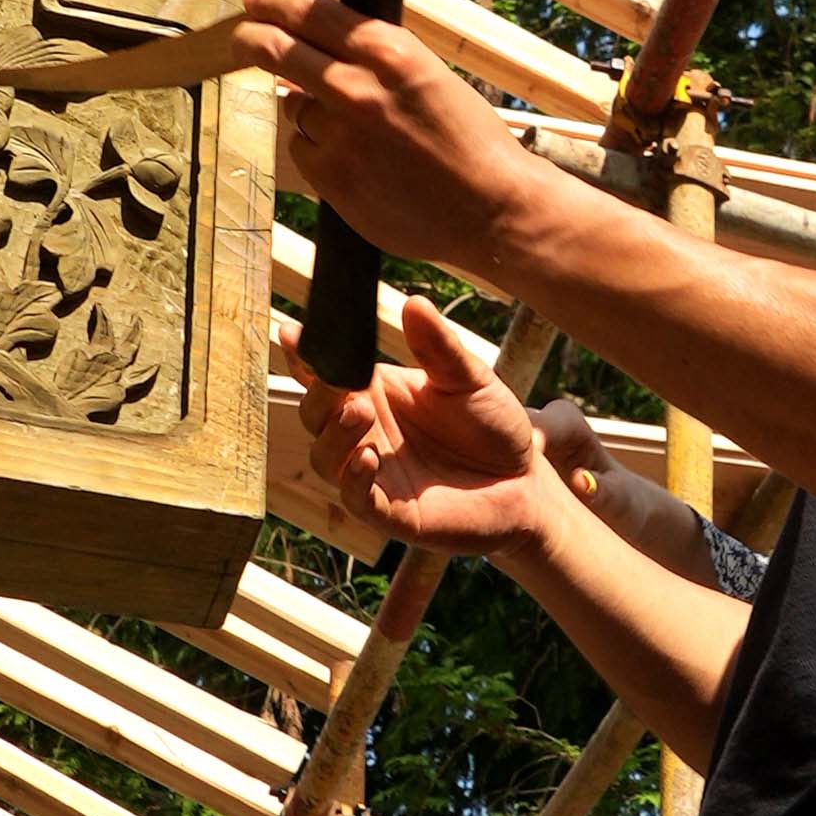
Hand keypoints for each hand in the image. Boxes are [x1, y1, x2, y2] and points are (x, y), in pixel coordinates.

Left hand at [240, 0, 552, 292]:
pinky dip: (321, 152)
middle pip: (275, 49)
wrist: (490, 206)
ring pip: (294, 108)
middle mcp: (356, 87)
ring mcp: (339, 135)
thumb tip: (314, 50)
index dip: (274, 2)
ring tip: (357, 132)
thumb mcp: (427, 75)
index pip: (310, 12)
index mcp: (389, 51)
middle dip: (250, 38)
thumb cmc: (467, 137)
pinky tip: (359, 163)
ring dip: (309, 111)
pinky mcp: (331, 177)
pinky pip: (304, 151)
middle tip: (242, 37)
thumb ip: (371, 60)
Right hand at [294, 289, 580, 562]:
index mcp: (375, 394)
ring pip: (325, 458)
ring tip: (361, 413)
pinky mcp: (389, 512)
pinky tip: (369, 459)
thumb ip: (439, 346)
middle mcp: (365, 433)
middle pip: (315, 414)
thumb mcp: (469, 378)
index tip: (291, 331)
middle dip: (318, 396)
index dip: (303, 354)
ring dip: (335, 436)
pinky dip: (354, 479)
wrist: (525, 482)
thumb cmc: (491, 425)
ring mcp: (373, 474)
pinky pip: (356, 498)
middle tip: (341, 382)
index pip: (327, 373)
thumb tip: (414, 302)